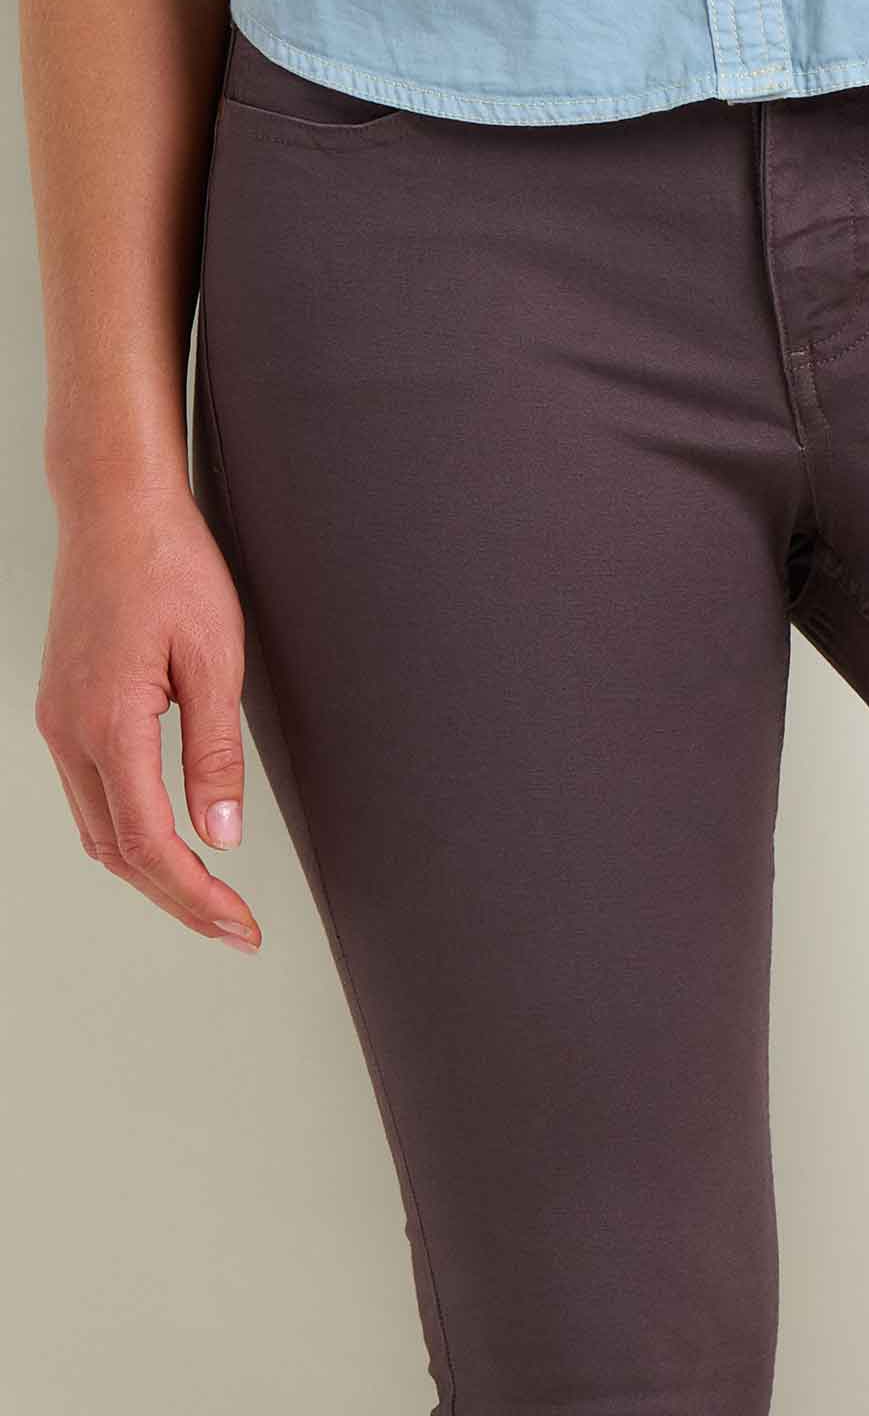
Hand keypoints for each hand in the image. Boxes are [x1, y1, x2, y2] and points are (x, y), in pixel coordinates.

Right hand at [34, 483, 260, 948]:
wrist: (116, 509)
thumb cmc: (171, 567)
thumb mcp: (215, 658)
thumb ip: (215, 753)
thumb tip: (221, 835)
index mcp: (108, 723)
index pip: (148, 842)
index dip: (196, 895)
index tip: (240, 925)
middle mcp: (69, 731)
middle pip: (117, 852)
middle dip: (177, 900)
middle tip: (234, 929)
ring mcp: (58, 721)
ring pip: (97, 829)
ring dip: (150, 872)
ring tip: (209, 899)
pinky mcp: (63, 708)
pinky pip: (90, 794)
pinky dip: (127, 832)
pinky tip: (166, 842)